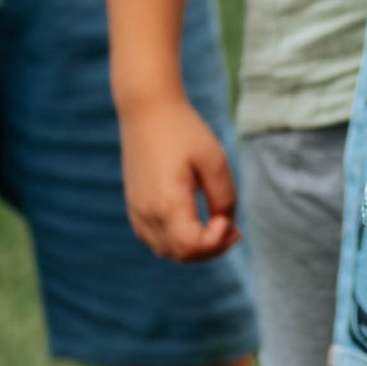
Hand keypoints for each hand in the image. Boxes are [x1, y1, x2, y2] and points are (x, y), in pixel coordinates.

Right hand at [120, 96, 237, 262]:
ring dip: (193, 247)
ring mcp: (137, 211)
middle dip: (210, 249)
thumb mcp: (215, 162)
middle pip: (181, 255)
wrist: (147, 110)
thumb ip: (224, 198)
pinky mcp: (134, 205)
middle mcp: (147, 213)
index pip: (192, 247)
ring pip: (166, 251)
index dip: (216, 241)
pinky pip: (154, 238)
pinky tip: (193, 221)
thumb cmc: (184, 131)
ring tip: (216, 226)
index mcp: (167, 203)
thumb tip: (226, 226)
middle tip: (233, 229)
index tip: (228, 218)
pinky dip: (176, 240)